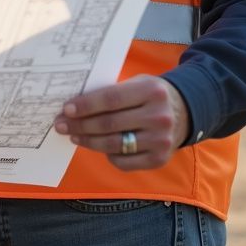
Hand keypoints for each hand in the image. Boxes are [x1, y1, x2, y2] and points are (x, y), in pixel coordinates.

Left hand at [53, 75, 190, 170]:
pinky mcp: (159, 159)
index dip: (86, 105)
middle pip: (109, 124)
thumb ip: (112, 92)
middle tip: (61, 125)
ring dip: (88, 141)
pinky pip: (124, 162)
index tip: (66, 109)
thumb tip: (75, 105)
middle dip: (80, 125)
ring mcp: (161, 141)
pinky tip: (98, 146)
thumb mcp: (137, 83)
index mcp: (151, 91)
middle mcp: (158, 116)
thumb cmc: (150, 95)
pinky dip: (107, 155)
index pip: (110, 99)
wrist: (185, 111)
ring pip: (114, 145)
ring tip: (73, 135)